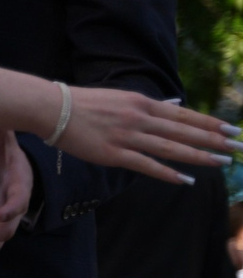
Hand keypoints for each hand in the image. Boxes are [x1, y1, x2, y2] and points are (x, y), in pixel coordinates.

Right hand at [55, 86, 237, 183]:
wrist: (52, 108)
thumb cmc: (83, 103)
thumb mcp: (121, 97)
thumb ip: (148, 104)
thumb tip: (174, 104)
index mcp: (143, 103)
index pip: (185, 115)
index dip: (210, 123)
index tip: (232, 129)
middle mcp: (140, 119)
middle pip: (185, 131)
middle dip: (215, 139)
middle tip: (239, 146)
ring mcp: (128, 137)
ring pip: (171, 148)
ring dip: (199, 156)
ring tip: (222, 162)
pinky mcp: (113, 154)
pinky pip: (146, 165)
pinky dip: (167, 173)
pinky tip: (185, 179)